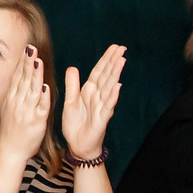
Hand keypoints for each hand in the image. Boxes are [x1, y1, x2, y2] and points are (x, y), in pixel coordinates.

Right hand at [0, 47, 50, 165]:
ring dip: (35, 75)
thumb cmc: (12, 130)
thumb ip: (16, 94)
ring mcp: (27, 112)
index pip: (18, 77)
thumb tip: (19, 78)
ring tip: (38, 61)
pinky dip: (42, 97)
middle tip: (31, 48)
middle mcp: (18, 104)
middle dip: (28, 63)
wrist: (11, 151)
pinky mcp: (36, 122)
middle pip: (24, 80)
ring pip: (32, 90)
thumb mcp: (9, 109)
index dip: (22, 63)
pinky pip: (40, 108)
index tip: (27, 49)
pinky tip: (45, 86)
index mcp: (12, 100)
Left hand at [59, 44, 124, 161]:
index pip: (99, 72)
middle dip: (114, 62)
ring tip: (121, 61)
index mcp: (89, 91)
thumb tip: (73, 67)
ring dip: (115, 74)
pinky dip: (112, 95)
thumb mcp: (70, 102)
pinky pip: (108, 105)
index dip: (106, 59)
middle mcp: (98, 97)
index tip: (114, 47)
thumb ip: (72, 85)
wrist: (78, 145)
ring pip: (109, 87)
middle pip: (107, 76)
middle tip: (122, 48)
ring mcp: (102, 107)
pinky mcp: (102, 119)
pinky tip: (117, 86)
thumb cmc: (76, 124)